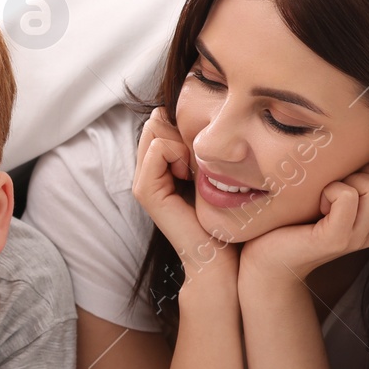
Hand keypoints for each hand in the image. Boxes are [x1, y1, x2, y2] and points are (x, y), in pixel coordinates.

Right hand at [131, 106, 235, 283]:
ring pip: (155, 130)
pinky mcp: (146, 191)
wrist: (220, 254)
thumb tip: (197, 114)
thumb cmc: (226, 214)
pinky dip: (177, 153)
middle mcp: (146, 172)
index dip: (184, 125)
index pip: (161, 120)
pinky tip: (189, 174)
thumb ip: (200, 145)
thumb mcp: (212, 169)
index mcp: (160, 166)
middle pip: (156, 121)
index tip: (204, 152)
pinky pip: (158, 149)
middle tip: (199, 159)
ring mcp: (142, 181)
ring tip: (195, 168)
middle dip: (181, 130)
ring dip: (181, 142)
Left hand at [239, 160, 368, 284]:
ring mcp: (360, 237)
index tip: (347, 177)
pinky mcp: (337, 239)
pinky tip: (316, 205)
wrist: (267, 257)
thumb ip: (360, 171)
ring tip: (324, 197)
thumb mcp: (334, 190)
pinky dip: (329, 190)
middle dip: (365, 168)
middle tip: (334, 186)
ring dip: (346, 180)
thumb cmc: (296, 216)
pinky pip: (348, 196)